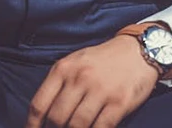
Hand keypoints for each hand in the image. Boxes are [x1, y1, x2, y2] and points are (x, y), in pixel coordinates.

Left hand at [25, 36, 158, 127]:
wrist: (139, 50)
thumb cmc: (103, 60)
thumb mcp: (75, 62)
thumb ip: (59, 84)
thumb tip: (43, 116)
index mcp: (64, 68)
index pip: (39, 104)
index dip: (32, 126)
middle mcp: (81, 78)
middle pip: (56, 119)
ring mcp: (101, 90)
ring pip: (76, 126)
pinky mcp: (119, 102)